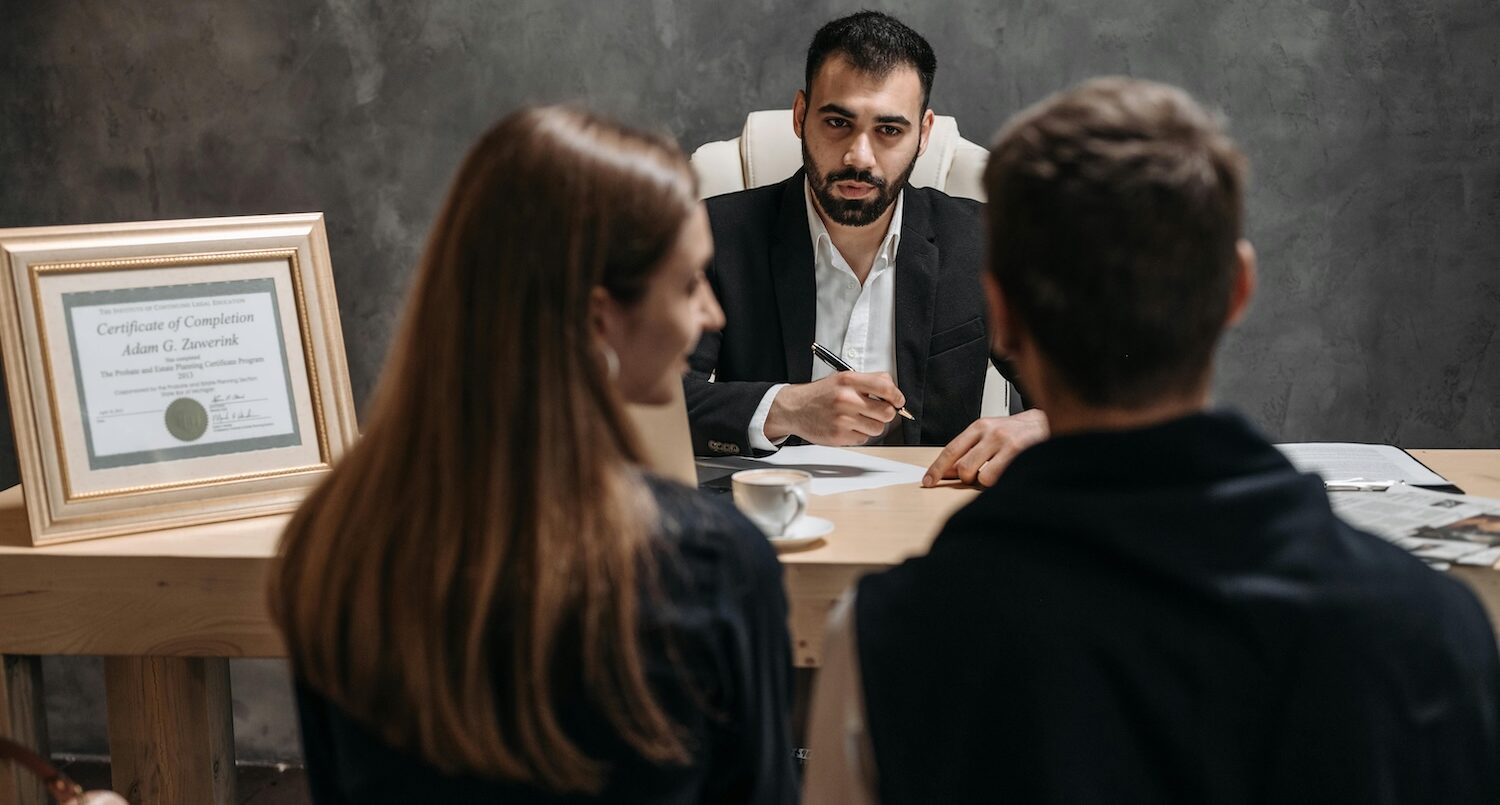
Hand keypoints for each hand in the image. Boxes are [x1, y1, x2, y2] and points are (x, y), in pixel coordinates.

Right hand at [764, 372, 905, 445]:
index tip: (898, 401)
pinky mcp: (839, 436)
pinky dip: (859, 435)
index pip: (885, 386)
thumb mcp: (841, 379)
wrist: (794, 409)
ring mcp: (842, 419)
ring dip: (873, 425)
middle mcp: (846, 399)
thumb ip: (868, 382)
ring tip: (859, 419)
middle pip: (886, 412)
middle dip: (887, 413)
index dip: (897, 396)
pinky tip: (847, 427)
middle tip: (879, 411)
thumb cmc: (821, 394)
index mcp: (848, 381)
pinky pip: (864, 439)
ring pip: (878, 428)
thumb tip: (894, 394)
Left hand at [922, 409, 1048, 486]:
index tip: (928, 481)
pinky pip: (997, 479)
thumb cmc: (1022, 432)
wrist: (1054, 422)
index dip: (937, 469)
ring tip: (999, 472)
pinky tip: (1009, 473)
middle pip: (962, 467)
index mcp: (981, 426)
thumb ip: (971, 450)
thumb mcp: (993, 435)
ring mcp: (1005, 442)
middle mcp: (991, 432)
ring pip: (979, 476)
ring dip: (985, 482)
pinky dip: (999, 483)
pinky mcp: (1019, 452)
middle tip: (980, 475)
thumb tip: (947, 472)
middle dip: (967, 478)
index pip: (951, 449)